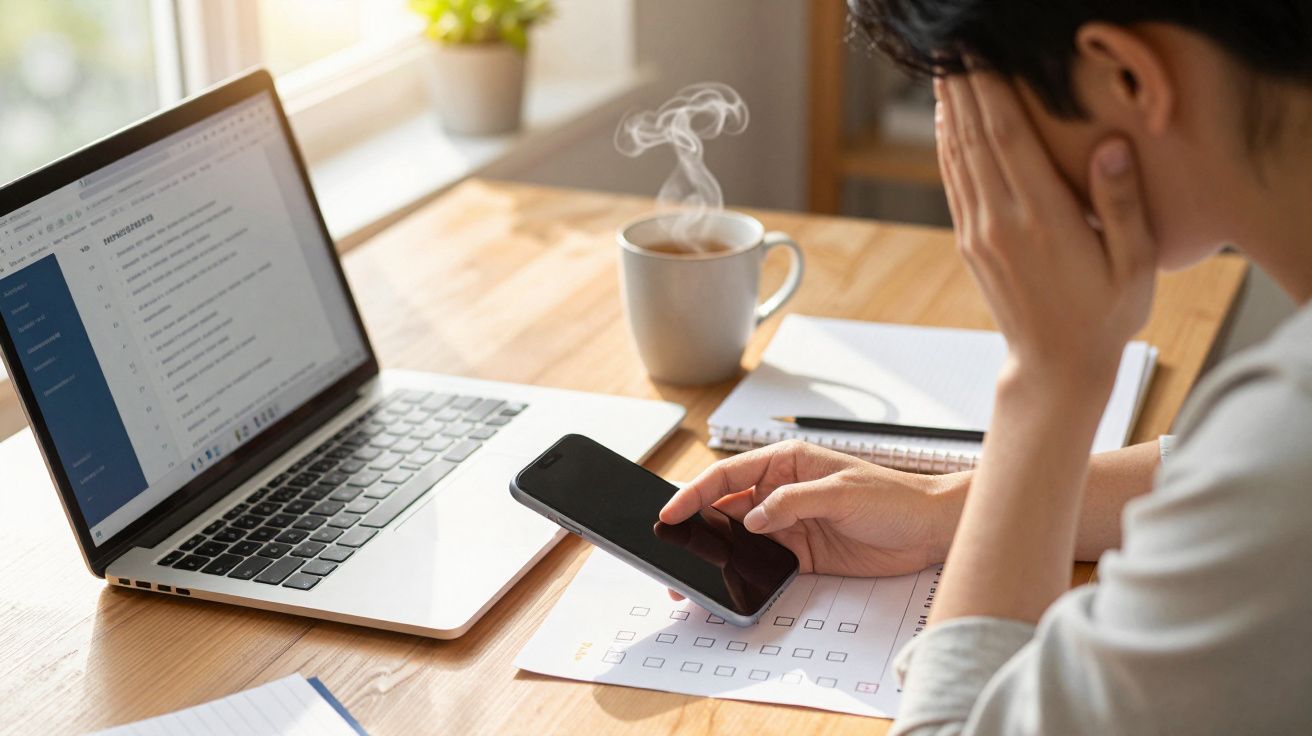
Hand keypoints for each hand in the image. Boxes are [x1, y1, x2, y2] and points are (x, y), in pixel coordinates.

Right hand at [658, 440, 962, 577]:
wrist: (930, 530)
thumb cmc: (895, 497)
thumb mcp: (842, 492)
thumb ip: (793, 502)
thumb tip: (753, 517)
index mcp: (786, 463)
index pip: (728, 476)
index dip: (695, 493)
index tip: (671, 512)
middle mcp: (781, 493)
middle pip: (726, 509)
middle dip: (696, 528)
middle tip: (671, 549)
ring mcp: (789, 525)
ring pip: (739, 539)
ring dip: (716, 554)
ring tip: (691, 575)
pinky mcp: (802, 556)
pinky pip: (763, 564)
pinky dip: (743, 574)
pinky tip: (728, 583)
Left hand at [936, 71, 1156, 386]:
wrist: (1055, 366)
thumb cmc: (1105, 315)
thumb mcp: (1134, 264)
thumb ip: (1121, 204)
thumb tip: (1112, 147)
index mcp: (1043, 219)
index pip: (1009, 138)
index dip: (990, 91)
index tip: (980, 55)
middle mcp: (1001, 221)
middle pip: (974, 138)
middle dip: (963, 89)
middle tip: (953, 48)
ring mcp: (979, 232)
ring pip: (957, 157)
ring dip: (948, 111)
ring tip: (944, 71)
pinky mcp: (970, 243)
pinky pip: (954, 182)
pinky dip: (947, 146)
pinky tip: (946, 122)